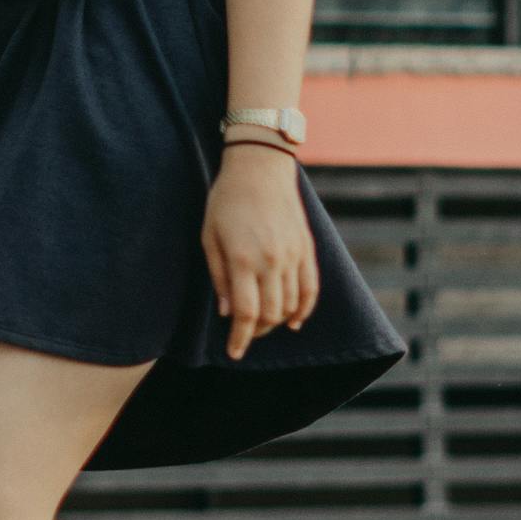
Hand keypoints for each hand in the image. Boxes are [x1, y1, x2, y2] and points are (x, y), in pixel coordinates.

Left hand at [203, 146, 319, 359]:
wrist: (260, 166)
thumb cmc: (226, 200)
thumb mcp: (209, 236)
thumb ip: (218, 276)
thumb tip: (226, 313)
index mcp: (243, 260)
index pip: (246, 314)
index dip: (240, 339)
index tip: (234, 353)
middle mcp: (272, 261)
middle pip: (271, 315)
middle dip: (257, 332)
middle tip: (244, 334)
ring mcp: (293, 255)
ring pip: (291, 305)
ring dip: (277, 322)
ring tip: (263, 325)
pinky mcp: (307, 248)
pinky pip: (311, 288)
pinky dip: (303, 309)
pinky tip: (293, 320)